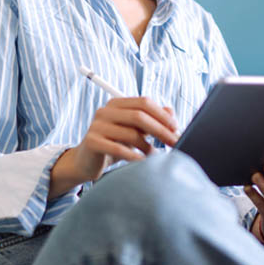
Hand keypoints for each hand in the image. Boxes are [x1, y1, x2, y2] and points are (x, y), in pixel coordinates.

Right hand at [50, 97, 177, 196]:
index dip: (162, 115)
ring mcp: (97, 126)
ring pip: (131, 134)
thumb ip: (151, 119)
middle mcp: (105, 111)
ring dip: (148, 147)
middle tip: (174, 142)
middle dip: (160, 130)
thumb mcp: (134, 130)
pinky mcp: (92, 142)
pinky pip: (119, 149)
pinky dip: (134, 157)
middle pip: (139, 116)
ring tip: (154, 156)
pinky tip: (142, 162)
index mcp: (116, 104)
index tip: (176, 128)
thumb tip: (171, 112)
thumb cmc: (114, 144)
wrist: (87, 161)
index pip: (144, 102)